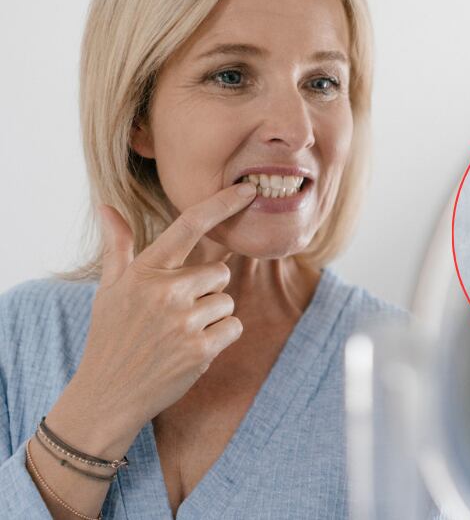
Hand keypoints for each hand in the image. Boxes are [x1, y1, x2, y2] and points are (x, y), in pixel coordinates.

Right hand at [71, 182, 258, 433]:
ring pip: (227, 302)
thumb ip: (117, 247)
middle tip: (177, 313)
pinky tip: (192, 349)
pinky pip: (233, 327)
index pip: (189, 225)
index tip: (248, 189)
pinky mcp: (200, 349)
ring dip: (212, 317)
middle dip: (207, 290)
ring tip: (179, 334)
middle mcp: (165, 291)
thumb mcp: (109, 289)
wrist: (107, 396)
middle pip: (220, 272)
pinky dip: (220, 338)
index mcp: (144, 271)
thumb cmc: (110, 337)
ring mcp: (183, 321)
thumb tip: (106, 207)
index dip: (222, 204)